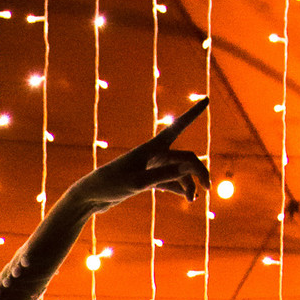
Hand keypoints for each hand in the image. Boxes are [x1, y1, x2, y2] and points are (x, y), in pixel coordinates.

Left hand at [71, 98, 210, 213]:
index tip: (207, 99)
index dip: (194, 113)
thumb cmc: (112, 185)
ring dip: (188, 184)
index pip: (178, 126)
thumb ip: (163, 174)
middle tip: (208, 186)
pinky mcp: (146, 181)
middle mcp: (154, 155)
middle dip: (198, 171)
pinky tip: (189, 198)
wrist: (91, 196)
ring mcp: (151, 168)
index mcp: (152, 148)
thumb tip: (187, 168)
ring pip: (178, 172)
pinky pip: (169, 182)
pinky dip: (180, 189)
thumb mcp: (138, 182)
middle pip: (185, 158)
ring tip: (193, 200)